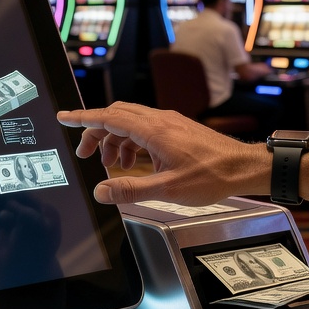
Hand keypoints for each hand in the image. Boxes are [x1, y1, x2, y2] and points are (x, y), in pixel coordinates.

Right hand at [56, 102, 264, 205]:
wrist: (244, 167)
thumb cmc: (213, 175)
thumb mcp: (168, 189)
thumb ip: (131, 189)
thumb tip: (102, 191)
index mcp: (154, 130)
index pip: (109, 117)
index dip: (83, 118)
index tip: (64, 117)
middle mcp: (159, 121)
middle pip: (116, 116)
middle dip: (95, 132)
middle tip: (83, 153)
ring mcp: (169, 123)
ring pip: (129, 122)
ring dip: (114, 140)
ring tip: (110, 165)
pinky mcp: (176, 129)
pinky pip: (144, 128)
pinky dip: (130, 142)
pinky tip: (133, 163)